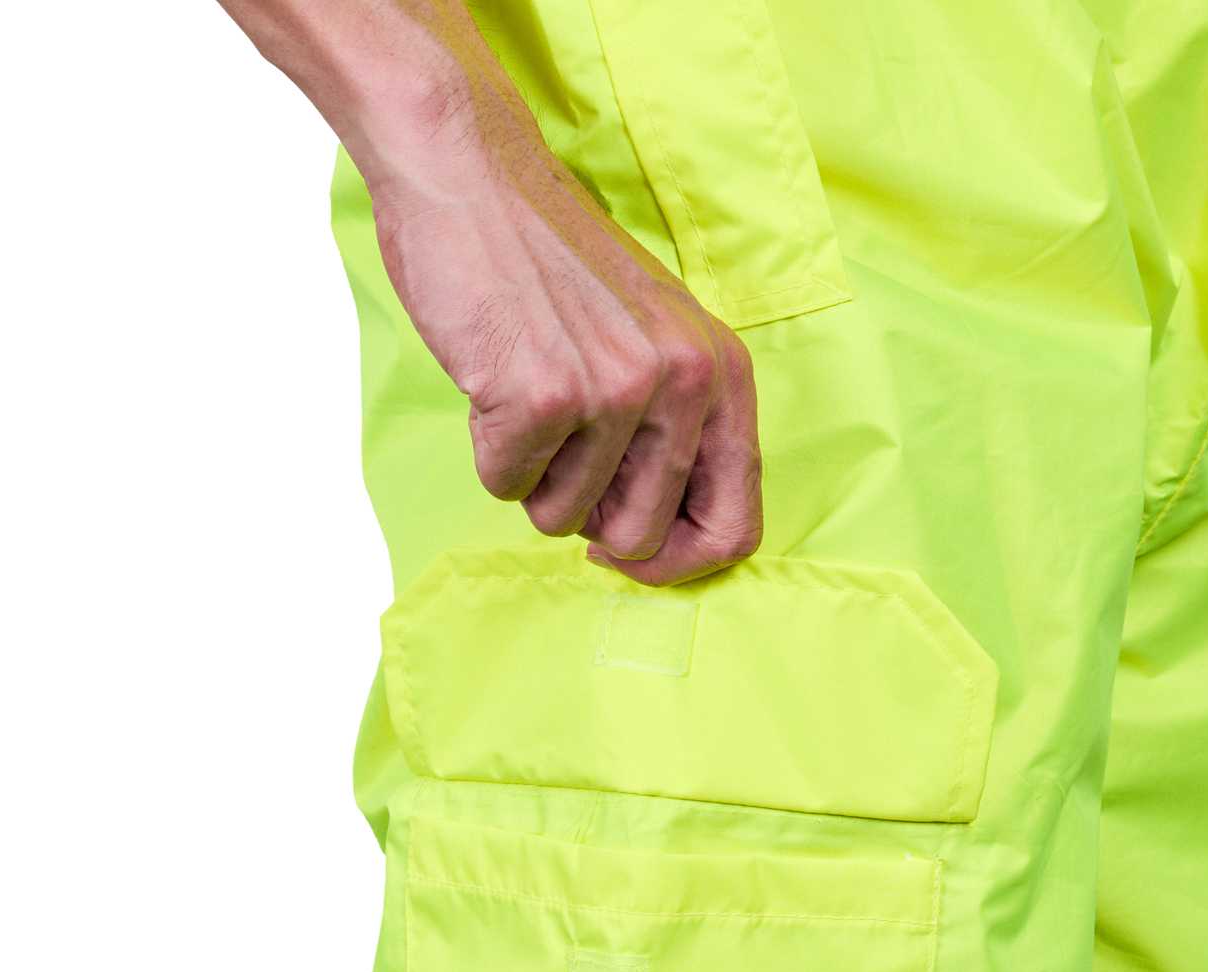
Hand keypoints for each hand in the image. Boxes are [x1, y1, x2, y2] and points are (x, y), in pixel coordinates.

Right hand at [369, 117, 760, 584]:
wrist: (471, 172)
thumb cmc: (555, 263)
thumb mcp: (657, 338)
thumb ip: (678, 431)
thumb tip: (660, 545)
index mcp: (723, 376)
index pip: (736, 529)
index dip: (680, 564)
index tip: (631, 552)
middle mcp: (685, 385)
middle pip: (640, 537)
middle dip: (587, 515)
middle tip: (560, 449)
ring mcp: (616, 391)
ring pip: (565, 518)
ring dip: (532, 475)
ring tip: (527, 394)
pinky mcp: (543, 395)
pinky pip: (508, 486)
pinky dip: (489, 450)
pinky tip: (493, 381)